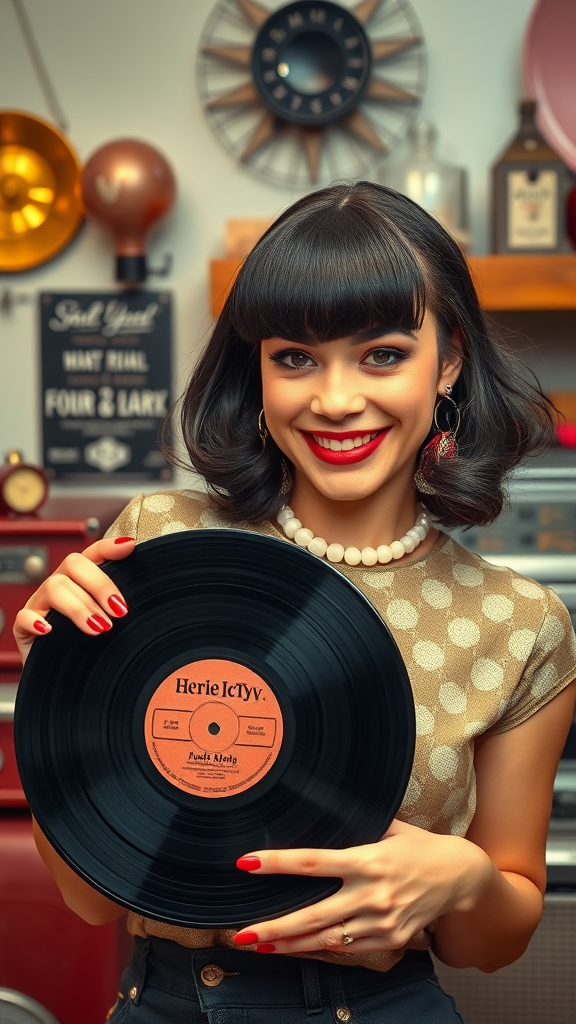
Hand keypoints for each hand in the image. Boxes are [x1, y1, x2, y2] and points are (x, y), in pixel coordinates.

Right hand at [13, 536, 135, 664]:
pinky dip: (36, 621)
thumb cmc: (86, 646)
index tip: (130, 546)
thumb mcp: (105, 622)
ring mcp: (39, 604)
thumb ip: (117, 608)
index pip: (91, 555)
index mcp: (78, 580)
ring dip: (80, 607)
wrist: (60, 676)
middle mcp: (59, 586)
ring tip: (99, 628)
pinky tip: (50, 631)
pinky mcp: (23, 627)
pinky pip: (24, 616)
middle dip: (100, 585)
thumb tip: (136, 605)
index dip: (108, 547)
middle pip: (72, 564)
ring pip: (54, 587)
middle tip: (119, 611)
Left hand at [234, 819, 490, 953]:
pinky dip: (320, 948)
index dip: (277, 863)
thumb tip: (324, 806)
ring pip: (325, 939)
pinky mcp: (388, 940)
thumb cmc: (421, 848)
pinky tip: (296, 948)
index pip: (313, 862)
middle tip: (242, 933)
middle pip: (312, 916)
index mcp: (367, 860)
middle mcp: (371, 894)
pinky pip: (346, 948)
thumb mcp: (390, 828)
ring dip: (290, 944)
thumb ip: (357, 823)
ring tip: (260, 944)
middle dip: (274, 927)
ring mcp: (379, 922)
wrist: (460, 877)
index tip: (248, 863)